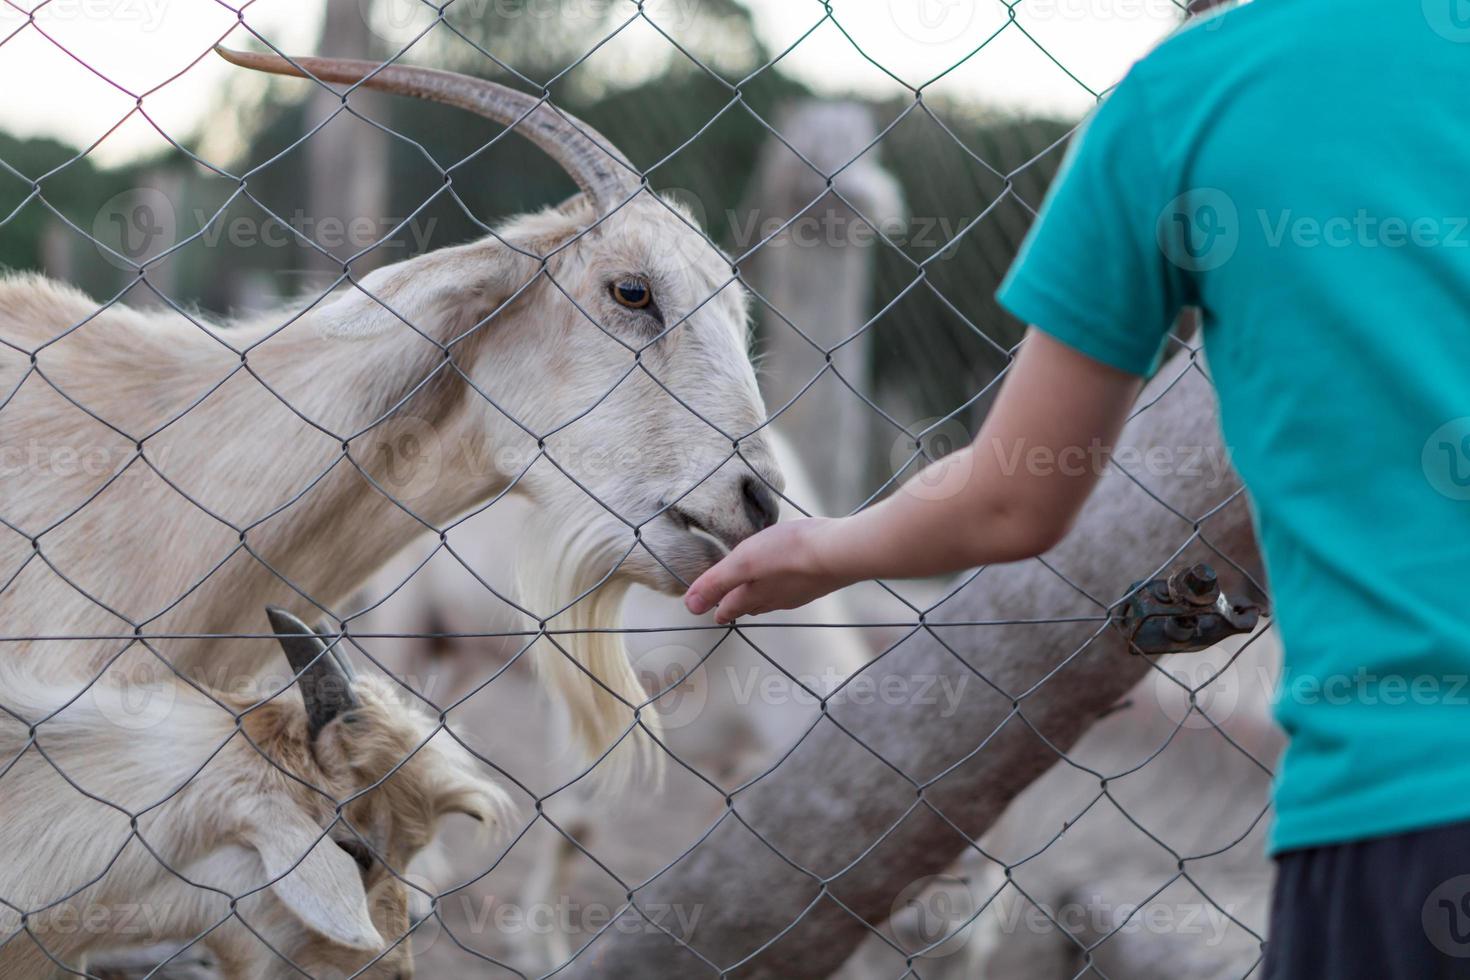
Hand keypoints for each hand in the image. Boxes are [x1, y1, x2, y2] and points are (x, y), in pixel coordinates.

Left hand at [683, 517, 849, 623]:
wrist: (840, 552)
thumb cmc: (789, 553)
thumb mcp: (743, 562)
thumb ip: (716, 582)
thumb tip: (689, 607)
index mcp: (754, 594)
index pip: (730, 607)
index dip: (718, 608)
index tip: (713, 613)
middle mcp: (776, 599)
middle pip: (751, 606)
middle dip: (738, 605)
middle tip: (731, 604)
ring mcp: (799, 592)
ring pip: (773, 599)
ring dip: (761, 598)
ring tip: (757, 593)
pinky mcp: (818, 582)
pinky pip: (794, 589)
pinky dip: (784, 587)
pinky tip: (790, 579)